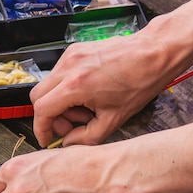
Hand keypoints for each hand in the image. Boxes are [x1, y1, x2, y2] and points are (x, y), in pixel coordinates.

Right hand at [30, 31, 176, 147]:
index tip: (46, 138)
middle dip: (49, 115)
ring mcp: (70, 55)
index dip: (41, 128)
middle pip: (37, 96)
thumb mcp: (115, 119)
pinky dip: (66, 88)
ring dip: (59, 101)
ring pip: (48, 84)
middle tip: (71, 125)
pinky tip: (88, 94)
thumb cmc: (140, 82)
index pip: (41, 110)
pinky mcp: (75, 49)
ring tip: (85, 109)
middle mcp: (68, 67)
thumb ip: (87, 137)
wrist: (154, 53)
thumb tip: (69, 142)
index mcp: (76, 85)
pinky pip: (60, 73)